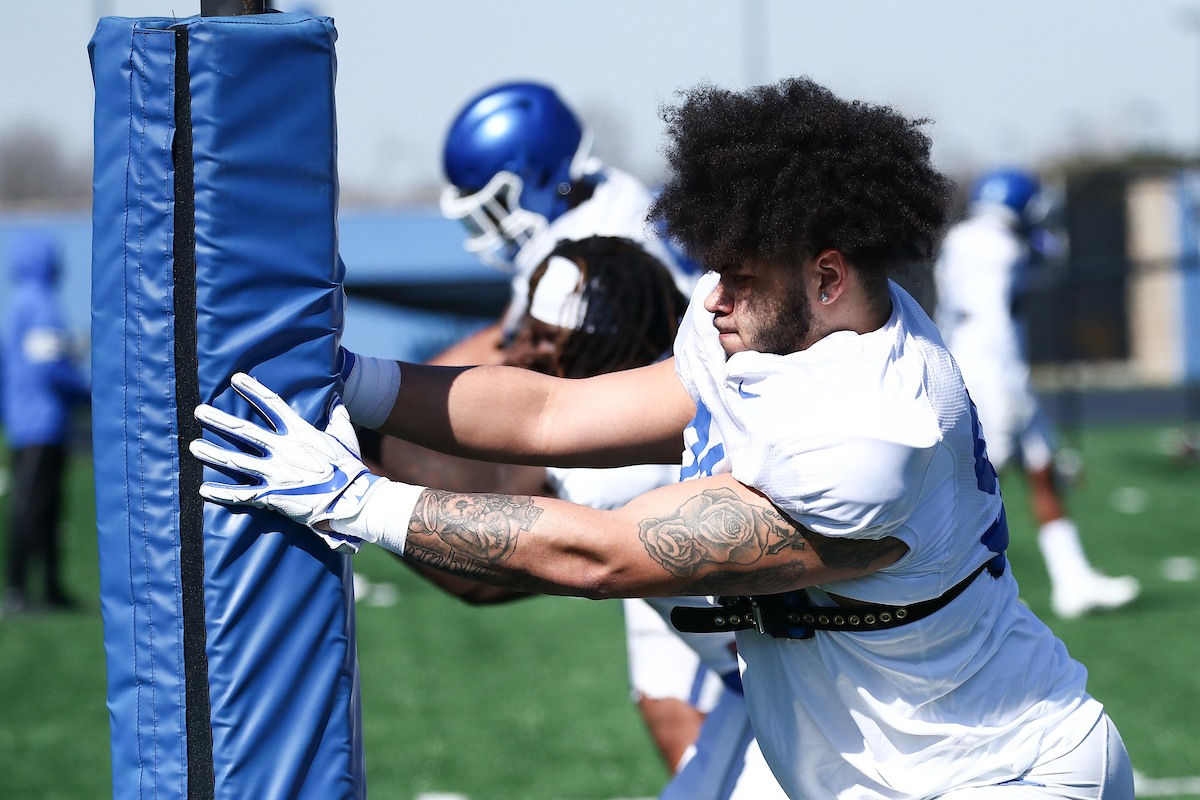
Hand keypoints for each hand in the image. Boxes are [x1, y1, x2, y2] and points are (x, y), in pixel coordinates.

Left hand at [189, 372, 379, 553]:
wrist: (350, 499)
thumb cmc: (349, 467)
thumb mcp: (345, 436)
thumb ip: (337, 416)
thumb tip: (335, 398)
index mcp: (300, 433)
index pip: (272, 404)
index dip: (253, 390)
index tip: (236, 378)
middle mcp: (283, 450)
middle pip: (244, 432)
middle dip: (219, 420)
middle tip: (199, 411)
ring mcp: (275, 473)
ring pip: (236, 462)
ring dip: (212, 454)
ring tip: (193, 446)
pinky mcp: (272, 496)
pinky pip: (241, 495)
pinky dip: (222, 493)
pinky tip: (203, 489)